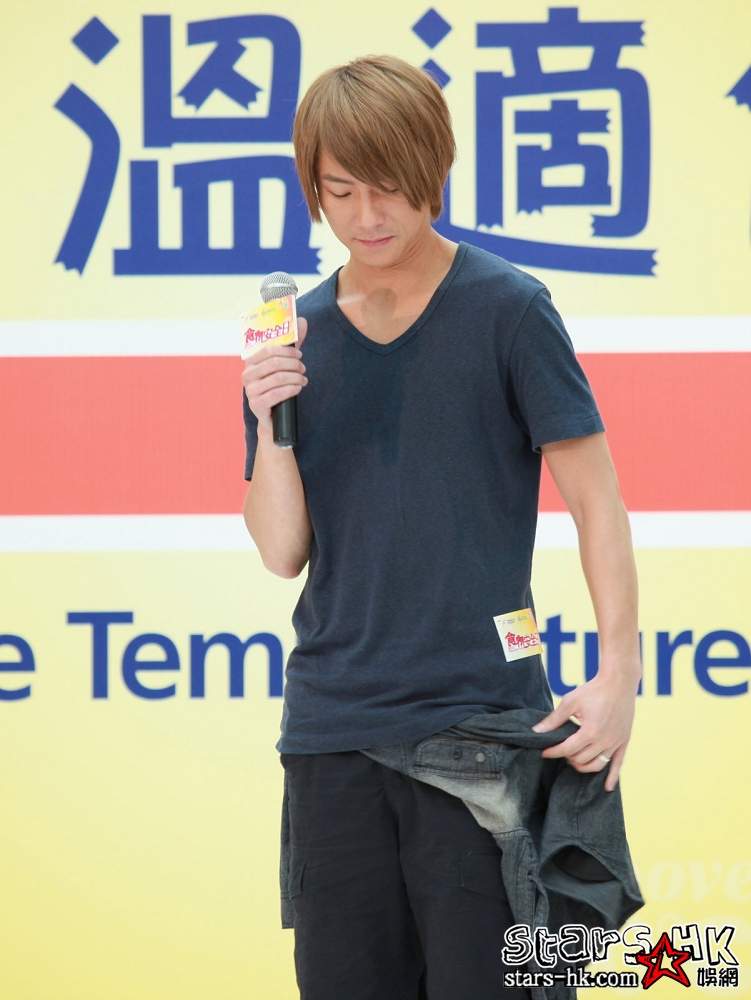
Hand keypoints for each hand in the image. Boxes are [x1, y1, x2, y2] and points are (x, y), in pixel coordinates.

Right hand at [242, 316, 308, 429]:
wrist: (273, 417)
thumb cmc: (277, 387)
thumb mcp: (284, 365)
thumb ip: (292, 344)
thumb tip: (302, 321)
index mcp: (250, 362)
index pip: (268, 350)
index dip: (286, 350)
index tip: (299, 354)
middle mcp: (247, 375)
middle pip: (274, 363)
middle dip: (293, 364)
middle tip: (303, 368)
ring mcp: (250, 391)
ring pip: (277, 378)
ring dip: (295, 378)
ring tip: (303, 380)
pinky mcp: (256, 404)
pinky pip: (276, 394)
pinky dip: (290, 389)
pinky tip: (298, 388)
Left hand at [531, 668, 639, 791]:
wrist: (618, 683)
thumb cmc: (593, 690)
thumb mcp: (570, 702)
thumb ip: (554, 719)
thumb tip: (536, 731)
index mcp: (590, 732)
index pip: (567, 750)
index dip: (553, 752)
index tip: (544, 752)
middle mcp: (604, 741)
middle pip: (581, 760)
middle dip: (566, 758)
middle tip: (559, 751)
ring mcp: (615, 743)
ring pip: (596, 765)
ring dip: (582, 766)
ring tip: (573, 760)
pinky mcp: (623, 742)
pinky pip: (618, 765)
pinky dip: (612, 778)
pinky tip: (606, 788)